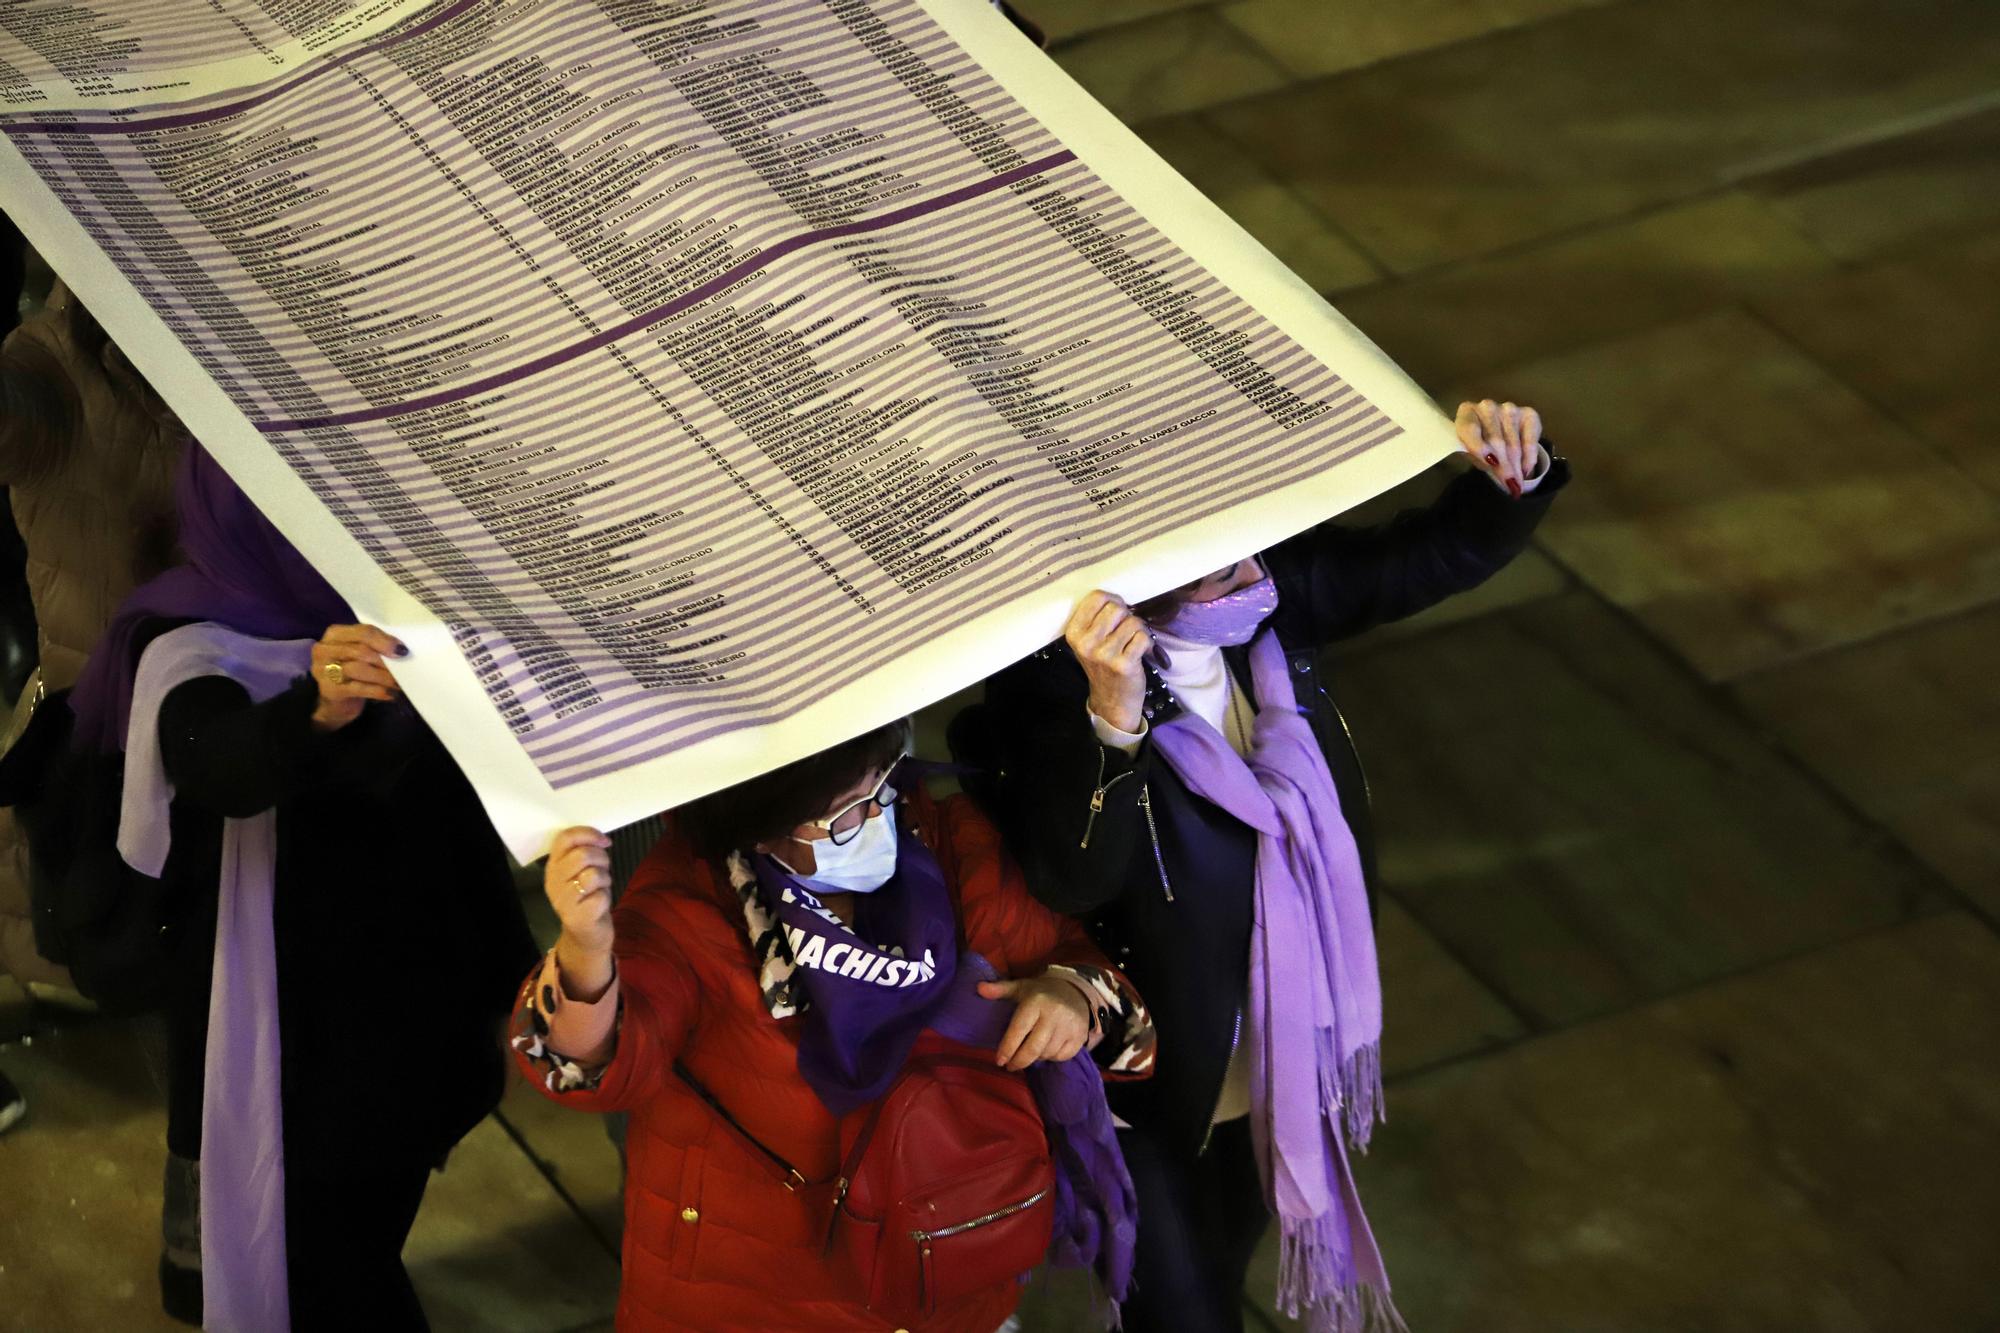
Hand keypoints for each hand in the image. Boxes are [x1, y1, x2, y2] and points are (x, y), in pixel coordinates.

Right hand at [309, 624, 404, 731]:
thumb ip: (375, 647)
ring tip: (398, 683)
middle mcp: (324, 649)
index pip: (363, 632)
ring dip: (383, 676)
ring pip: (359, 669)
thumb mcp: (360, 654)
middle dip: (386, 661)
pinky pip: (357, 688)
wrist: (336, 701)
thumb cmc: (352, 672)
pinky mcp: (329, 690)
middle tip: (405, 669)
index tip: (402, 651)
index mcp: (335, 634)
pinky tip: (390, 694)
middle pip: (361, 651)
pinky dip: (377, 691)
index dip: (385, 641)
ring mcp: (323, 670)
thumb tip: (401, 650)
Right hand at [545, 826, 614, 955]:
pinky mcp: (578, 916)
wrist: (585, 935)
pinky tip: (599, 904)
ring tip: (601, 887)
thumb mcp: (579, 872)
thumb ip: (582, 853)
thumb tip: (600, 838)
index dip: (588, 834)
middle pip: (582, 854)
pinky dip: (606, 896)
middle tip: (604, 868)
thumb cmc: (587, 898)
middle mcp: (553, 882)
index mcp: (553, 866)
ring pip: (593, 874)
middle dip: (601, 857)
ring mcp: (563, 901)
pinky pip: (601, 895)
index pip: (564, 838)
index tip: (604, 841)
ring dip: (605, 878)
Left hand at [979, 973, 1091, 1070]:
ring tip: (1027, 1054)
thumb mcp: (1021, 987)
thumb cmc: (1042, 993)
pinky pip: (1060, 1057)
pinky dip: (1050, 1057)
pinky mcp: (1078, 1037)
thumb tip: (979, 988)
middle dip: (1018, 1061)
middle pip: (1033, 1048)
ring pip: (1046, 1054)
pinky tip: (1045, 1051)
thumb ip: (1000, 989)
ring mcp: (1068, 1027)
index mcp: (1036, 1002)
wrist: (1076, 991)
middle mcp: (1053, 1015)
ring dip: (1034, 1058)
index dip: (1007, 1048)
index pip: (1019, 1030)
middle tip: (1010, 1066)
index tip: (999, 1061)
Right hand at [1063, 591, 1150, 734]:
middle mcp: (1086, 644)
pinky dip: (1147, 642)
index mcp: (1074, 633)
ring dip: (1139, 630)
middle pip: (1116, 608)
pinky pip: (1143, 637)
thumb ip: (1096, 619)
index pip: (1096, 597)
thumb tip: (1118, 597)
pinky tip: (1140, 651)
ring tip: (1133, 642)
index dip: (1112, 600)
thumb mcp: (1088, 642)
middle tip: (1126, 630)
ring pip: (1132, 622)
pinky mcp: (1123, 664)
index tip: (1117, 612)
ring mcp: (1104, 655)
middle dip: (1127, 615)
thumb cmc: (1103, 665)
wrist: (1111, 700)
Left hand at [1455, 400, 1544, 497]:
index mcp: (1467, 412)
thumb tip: (1499, 473)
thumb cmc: (1477, 444)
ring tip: (1517, 484)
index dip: (1478, 446)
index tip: (1489, 463)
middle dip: (1504, 466)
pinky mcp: (1528, 414)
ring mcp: (1509, 409)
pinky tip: (1526, 470)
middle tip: (1509, 485)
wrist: (1496, 431)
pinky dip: (1529, 456)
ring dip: (1516, 466)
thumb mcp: (1471, 452)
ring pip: (1513, 443)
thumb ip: (1479, 459)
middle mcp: (1488, 407)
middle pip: (1496, 440)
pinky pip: (1530, 439)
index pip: (1471, 428)